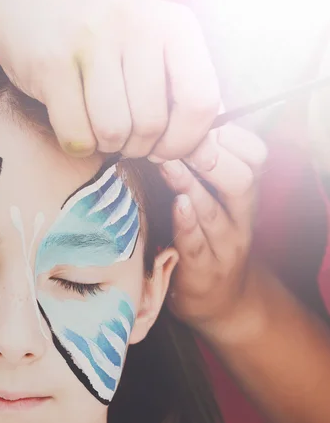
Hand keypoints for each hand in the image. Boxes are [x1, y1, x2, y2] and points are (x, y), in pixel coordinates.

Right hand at [0, 0, 218, 159]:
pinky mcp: (52, 64)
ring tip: (100, 130)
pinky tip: (76, 127)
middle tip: (124, 137)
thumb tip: (209, 159)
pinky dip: (77, 145)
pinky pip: (76, 134)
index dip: (183, 142)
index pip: (200, 102)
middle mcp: (137, 26)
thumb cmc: (103, 44)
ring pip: (113, 132)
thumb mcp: (153, 62)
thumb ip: (184, 107)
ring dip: (106, 146)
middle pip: (151, 125)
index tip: (164, 148)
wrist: (33, 9)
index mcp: (174, 26)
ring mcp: (92, 42)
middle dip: (136, 147)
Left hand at [160, 125, 267, 336]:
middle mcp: (241, 219)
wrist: (222, 301)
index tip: (199, 120)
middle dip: (212, 155)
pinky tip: (177, 205)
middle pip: (241, 179)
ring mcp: (223, 247)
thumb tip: (177, 127)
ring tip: (168, 162)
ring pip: (215, 210)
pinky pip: (196, 244)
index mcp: (245, 196)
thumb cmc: (211, 242)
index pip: (255, 157)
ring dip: (190, 183)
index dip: (231, 135)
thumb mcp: (219, 204)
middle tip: (181, 138)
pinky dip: (187, 224)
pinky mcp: (202, 271)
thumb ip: (205, 172)